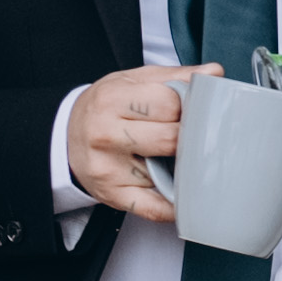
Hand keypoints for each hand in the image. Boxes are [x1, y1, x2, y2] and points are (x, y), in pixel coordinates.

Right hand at [67, 67, 182, 221]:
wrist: (66, 137)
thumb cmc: (106, 107)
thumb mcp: (133, 81)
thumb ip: (176, 77)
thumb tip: (214, 72)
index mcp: (112, 99)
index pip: (170, 103)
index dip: (189, 107)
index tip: (190, 110)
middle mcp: (106, 134)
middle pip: (171, 139)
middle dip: (188, 137)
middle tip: (188, 134)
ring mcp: (109, 168)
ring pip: (168, 173)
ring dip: (184, 168)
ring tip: (181, 157)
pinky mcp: (114, 195)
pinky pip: (153, 208)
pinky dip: (174, 206)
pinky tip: (184, 197)